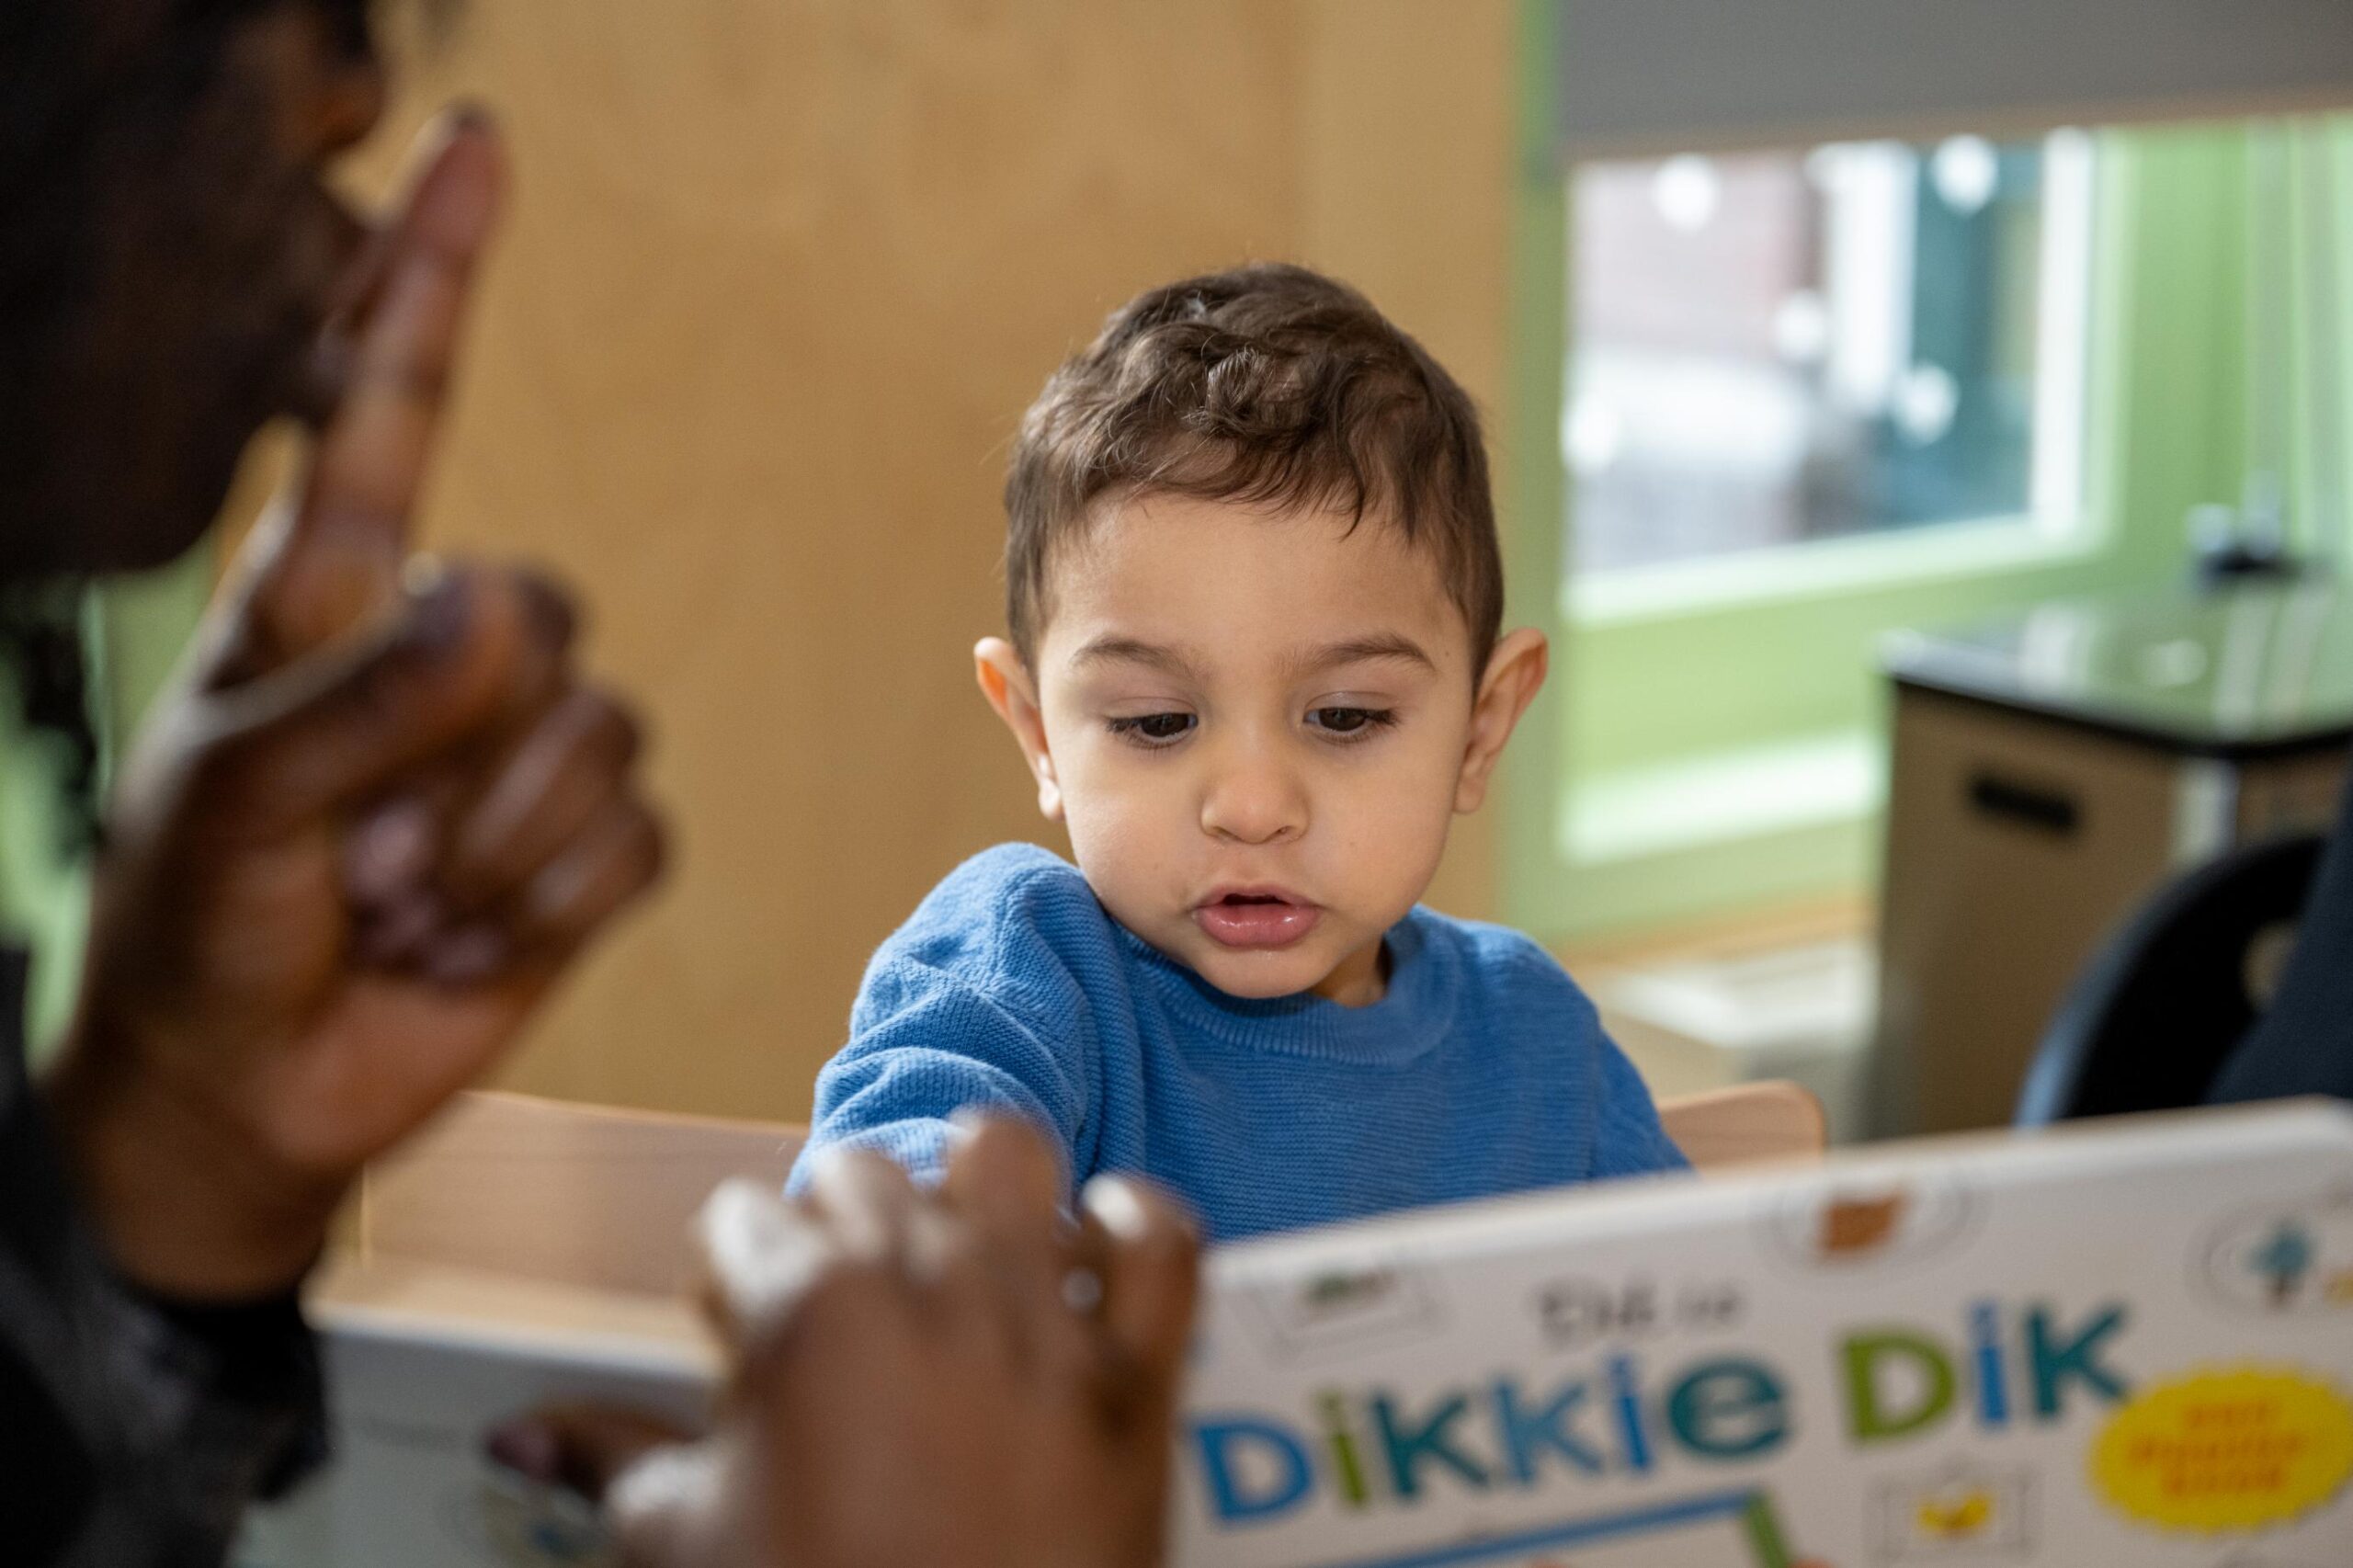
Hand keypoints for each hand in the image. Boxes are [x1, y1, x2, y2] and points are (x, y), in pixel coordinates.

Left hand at [42, 113, 664, 1300]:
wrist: (250, 1096)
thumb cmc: (197, 926)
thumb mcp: (228, 799)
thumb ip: (356, 698)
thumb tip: (503, 610)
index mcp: (328, 597)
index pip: (386, 400)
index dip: (431, 273)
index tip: (474, 146)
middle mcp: (442, 650)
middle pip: (543, 614)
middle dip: (452, 759)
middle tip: (356, 850)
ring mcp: (522, 748)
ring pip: (602, 731)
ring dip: (493, 851)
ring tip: (400, 903)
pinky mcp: (587, 846)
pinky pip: (638, 836)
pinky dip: (546, 909)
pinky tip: (463, 943)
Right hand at [586, 1120, 1199, 1567]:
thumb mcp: (685, 1547)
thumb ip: (610, 1458)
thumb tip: (519, 1429)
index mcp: (806, 1309)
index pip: (740, 1219)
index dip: (729, 1272)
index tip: (734, 1324)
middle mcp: (929, 1281)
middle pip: (860, 1170)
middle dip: (831, 1220)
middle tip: (825, 1307)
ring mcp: (1044, 1316)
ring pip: (1006, 1154)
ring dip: (969, 1178)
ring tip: (947, 1238)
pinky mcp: (1139, 1370)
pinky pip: (1159, 1238)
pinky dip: (1131, 1223)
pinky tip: (1092, 1247)